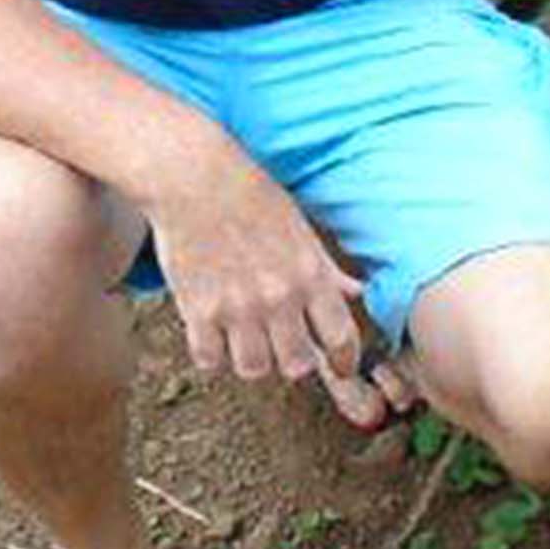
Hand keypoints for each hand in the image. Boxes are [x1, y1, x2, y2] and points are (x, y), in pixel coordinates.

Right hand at [142, 129, 366, 386]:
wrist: (195, 178)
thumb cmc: (251, 197)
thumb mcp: (300, 230)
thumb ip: (327, 269)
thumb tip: (355, 291)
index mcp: (310, 275)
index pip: (341, 339)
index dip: (345, 362)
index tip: (340, 368)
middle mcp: (278, 297)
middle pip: (297, 366)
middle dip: (294, 362)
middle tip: (284, 348)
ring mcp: (237, 308)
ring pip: (255, 370)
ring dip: (254, 360)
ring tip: (247, 340)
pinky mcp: (198, 311)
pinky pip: (210, 360)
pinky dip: (213, 354)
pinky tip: (214, 334)